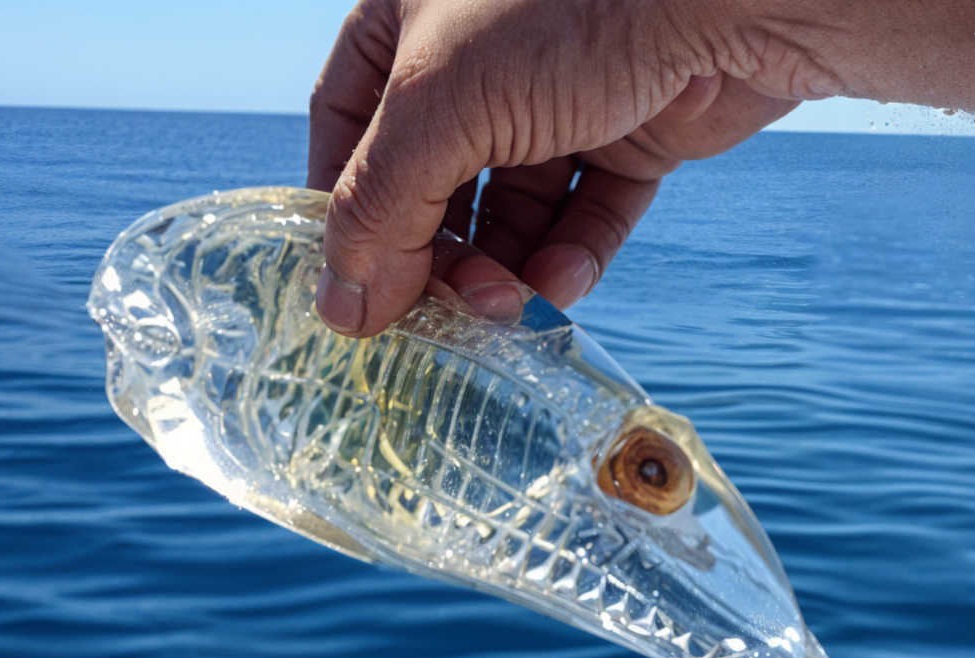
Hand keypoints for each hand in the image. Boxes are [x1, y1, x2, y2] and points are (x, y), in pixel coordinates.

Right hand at [306, 0, 832, 336]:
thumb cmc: (571, 10)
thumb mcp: (441, 104)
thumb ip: (379, 207)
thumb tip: (343, 309)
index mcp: (408, 22)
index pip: (347, 129)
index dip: (347, 211)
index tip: (358, 291)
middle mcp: (478, 59)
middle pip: (432, 182)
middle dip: (439, 255)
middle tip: (452, 309)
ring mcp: (559, 97)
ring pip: (513, 209)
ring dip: (506, 267)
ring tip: (510, 305)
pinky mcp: (631, 135)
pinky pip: (587, 213)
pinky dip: (573, 255)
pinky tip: (563, 287)